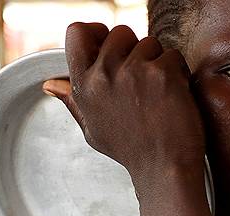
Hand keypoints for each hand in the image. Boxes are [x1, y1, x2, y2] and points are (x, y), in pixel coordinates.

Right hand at [42, 23, 205, 186]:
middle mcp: (103, 76)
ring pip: (150, 42)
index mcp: (83, 86)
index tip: (113, 47)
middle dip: (136, 50)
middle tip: (144, 82)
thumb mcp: (93, 130)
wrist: (164, 169)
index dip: (97, 33)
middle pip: (120, 32)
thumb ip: (73, 102)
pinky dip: (179, 73)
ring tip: (159, 95)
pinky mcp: (161, 73)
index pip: (77, 32)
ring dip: (159, 63)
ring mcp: (132, 72)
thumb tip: (50, 85)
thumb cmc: (132, 151)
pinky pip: (172, 55)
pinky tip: (175, 98)